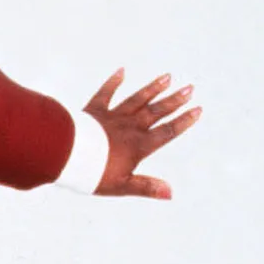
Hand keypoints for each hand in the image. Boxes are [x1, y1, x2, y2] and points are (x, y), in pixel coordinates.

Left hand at [85, 68, 200, 198]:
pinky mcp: (93, 110)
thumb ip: (146, 187)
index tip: (198, 110)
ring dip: (153, 88)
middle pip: (156, 112)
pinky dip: (113, 81)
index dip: (183, 122)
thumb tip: (171, 193)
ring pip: (137, 99)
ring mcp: (112, 116)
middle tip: (189, 88)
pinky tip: (122, 71)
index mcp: (138, 146)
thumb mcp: (122, 186)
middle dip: (174, 100)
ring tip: (167, 77)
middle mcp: (129, 127)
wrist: (66, 155)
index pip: (167, 132)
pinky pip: (105, 93)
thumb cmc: (92, 173)